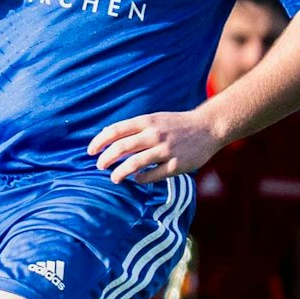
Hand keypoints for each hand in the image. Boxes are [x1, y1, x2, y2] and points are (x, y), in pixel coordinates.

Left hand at [88, 107, 222, 184]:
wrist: (209, 127)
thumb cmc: (176, 124)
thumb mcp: (154, 119)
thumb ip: (133, 127)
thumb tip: (105, 134)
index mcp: (146, 122)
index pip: (115, 131)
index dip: (99, 142)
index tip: (90, 152)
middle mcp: (155, 134)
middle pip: (121, 148)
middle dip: (106, 159)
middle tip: (99, 166)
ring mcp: (166, 150)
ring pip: (135, 163)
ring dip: (120, 172)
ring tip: (114, 178)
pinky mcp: (178, 164)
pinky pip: (153, 175)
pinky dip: (141, 179)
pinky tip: (137, 179)